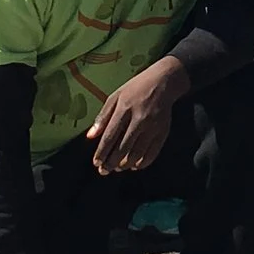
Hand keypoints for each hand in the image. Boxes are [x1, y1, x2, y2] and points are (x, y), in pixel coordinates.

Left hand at [86, 58, 189, 173]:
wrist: (163, 82)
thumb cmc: (136, 88)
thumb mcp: (115, 97)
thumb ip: (102, 117)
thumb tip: (90, 136)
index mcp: (124, 108)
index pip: (110, 136)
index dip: (102, 152)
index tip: (96, 163)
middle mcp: (139, 118)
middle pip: (123, 147)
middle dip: (111, 162)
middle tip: (104, 171)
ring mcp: (152, 126)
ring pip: (137, 153)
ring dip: (125, 165)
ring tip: (117, 168)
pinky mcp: (163, 131)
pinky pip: (152, 153)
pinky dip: (142, 163)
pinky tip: (134, 166)